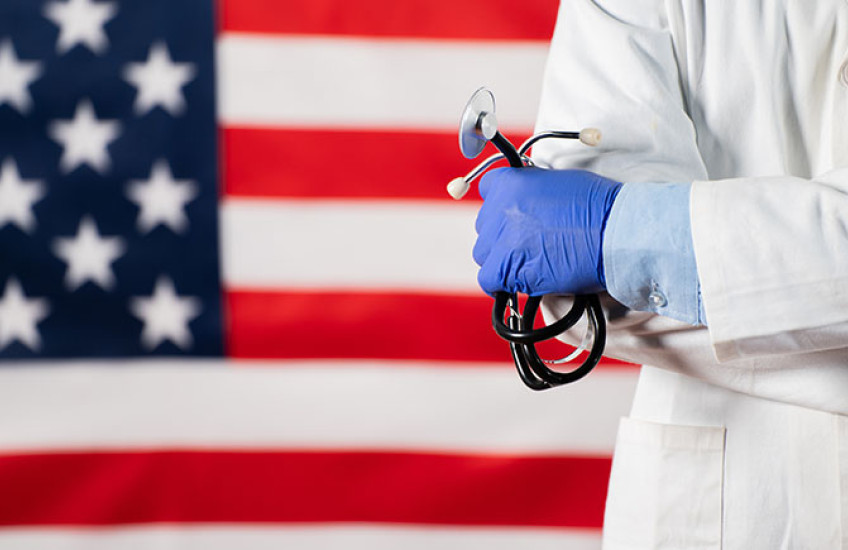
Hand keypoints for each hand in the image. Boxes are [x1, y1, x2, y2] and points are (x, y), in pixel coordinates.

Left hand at [473, 167, 621, 295]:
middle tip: (528, 244)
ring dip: (502, 260)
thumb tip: (526, 201)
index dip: (501, 205)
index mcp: (511, 182)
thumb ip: (532, 190)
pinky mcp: (507, 268)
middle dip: (503, 236)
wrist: (615, 232)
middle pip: (486, 227)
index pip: (488, 189)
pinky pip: (488, 279)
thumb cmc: (599, 207)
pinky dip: (501, 283)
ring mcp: (501, 238)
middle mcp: (500, 208)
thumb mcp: (558, 182)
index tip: (513, 216)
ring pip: (484, 254)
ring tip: (530, 263)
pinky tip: (521, 282)